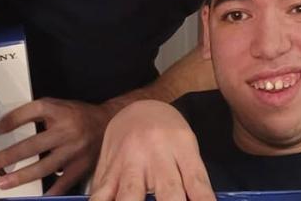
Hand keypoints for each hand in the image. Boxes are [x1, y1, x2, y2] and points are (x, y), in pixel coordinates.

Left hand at [0, 97, 109, 193]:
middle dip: (10, 156)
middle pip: (34, 144)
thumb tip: (4, 126)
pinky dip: (49, 191)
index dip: (12, 120)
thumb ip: (33, 113)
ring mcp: (74, 150)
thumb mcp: (56, 106)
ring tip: (5, 182)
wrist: (107, 122)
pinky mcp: (81, 166)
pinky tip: (37, 196)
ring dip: (22, 176)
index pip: (33, 111)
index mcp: (60, 111)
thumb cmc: (77, 116)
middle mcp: (67, 130)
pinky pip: (62, 183)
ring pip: (44, 167)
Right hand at [89, 100, 214, 200]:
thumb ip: (193, 178)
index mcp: (183, 148)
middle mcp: (157, 155)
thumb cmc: (169, 133)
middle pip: (168, 191)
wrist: (138, 108)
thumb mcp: (187, 147)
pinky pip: (102, 193)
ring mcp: (131, 162)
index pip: (198, 183)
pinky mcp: (110, 168)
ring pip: (131, 194)